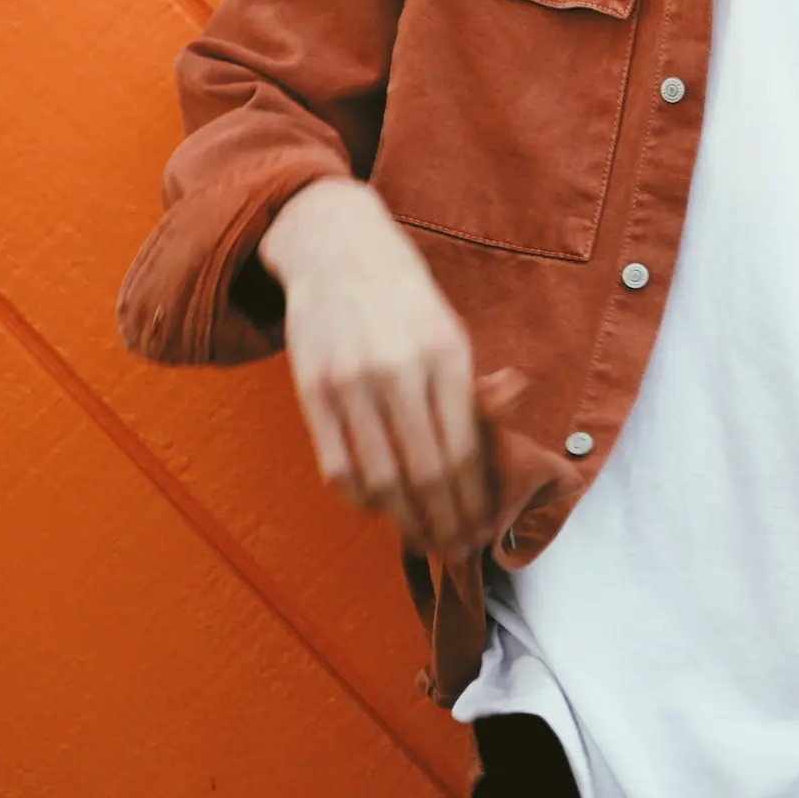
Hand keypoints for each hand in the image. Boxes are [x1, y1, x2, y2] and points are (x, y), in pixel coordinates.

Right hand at [259, 175, 491, 555]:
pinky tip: (380, 509)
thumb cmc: (404, 294)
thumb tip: (486, 453)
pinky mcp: (312, 391)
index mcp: (445, 354)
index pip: (464, 450)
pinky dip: (361, 499)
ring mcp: (350, 383)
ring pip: (380, 480)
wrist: (336, 247)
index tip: (483, 529)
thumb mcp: (450, 328)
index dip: (474, 501)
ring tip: (424, 540)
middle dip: (446, 523)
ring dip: (405, 522)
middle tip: (457, 550)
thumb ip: (466, 390)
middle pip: (425, 474)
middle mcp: (398, 371)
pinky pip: (337, 467)